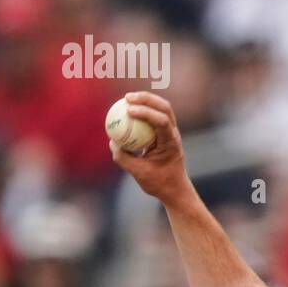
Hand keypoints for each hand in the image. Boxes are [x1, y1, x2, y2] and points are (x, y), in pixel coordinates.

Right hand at [110, 91, 191, 205]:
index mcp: (171, 143)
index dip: (146, 112)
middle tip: (127, 98)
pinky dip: (144, 111)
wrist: (174, 189)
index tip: (129, 110)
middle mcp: (174, 134)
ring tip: (127, 98)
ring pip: (162, 109)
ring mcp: (171, 132)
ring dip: (147, 100)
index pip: (162, 121)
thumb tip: (112, 141)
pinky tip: (128, 110)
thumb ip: (124, 157)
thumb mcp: (138, 173)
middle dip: (147, 99)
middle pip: (165, 107)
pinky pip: (155, 117)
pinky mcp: (165, 133)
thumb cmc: (159, 183)